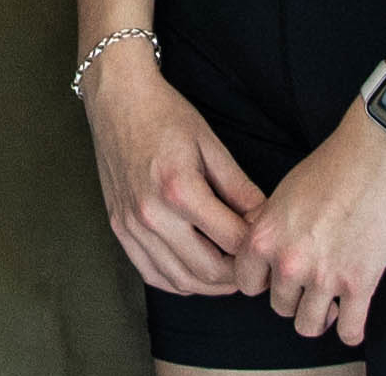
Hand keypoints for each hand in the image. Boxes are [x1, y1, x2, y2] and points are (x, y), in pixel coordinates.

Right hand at [76, 49, 260, 295]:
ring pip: (180, 280)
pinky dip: (178, 282)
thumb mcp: (211, 145)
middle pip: (208, 269)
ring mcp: (131, 225)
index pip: (232, 240)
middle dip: (239, 275)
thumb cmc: (165, 116)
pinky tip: (196, 274)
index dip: (256, 247)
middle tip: (256, 268)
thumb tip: (264, 221)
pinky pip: (151, 274)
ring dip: (211, 285)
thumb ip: (240, 188)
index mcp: (179, 189)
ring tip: (232, 275)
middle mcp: (152, 214)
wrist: (117, 100)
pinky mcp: (119, 228)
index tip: (268, 243)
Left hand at [240, 120, 385, 347]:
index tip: (278, 277)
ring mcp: (324, 277)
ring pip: (309, 325)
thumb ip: (266, 226)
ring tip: (332, 306)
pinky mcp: (360, 284)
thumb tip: (256, 247)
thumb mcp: (281, 194)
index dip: (263, 282)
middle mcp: (289, 263)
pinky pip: (350, 331)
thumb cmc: (330, 167)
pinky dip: (351, 332)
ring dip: (320, 317)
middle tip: (312, 285)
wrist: (375, 158)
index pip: (247, 285)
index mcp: (264, 239)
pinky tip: (352, 321)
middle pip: (279, 307)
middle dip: (295, 298)